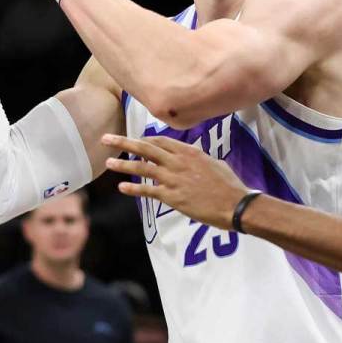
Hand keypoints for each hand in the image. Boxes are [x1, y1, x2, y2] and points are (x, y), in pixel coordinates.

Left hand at [101, 134, 246, 230]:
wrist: (234, 204)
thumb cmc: (229, 184)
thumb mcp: (214, 163)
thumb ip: (197, 159)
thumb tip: (190, 159)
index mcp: (189, 152)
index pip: (161, 141)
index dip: (145, 140)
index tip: (136, 140)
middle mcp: (177, 162)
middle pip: (145, 149)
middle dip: (124, 142)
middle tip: (106, 139)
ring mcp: (172, 179)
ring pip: (142, 168)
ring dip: (123, 164)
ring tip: (108, 163)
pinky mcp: (171, 197)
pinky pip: (147, 191)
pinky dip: (133, 189)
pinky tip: (122, 188)